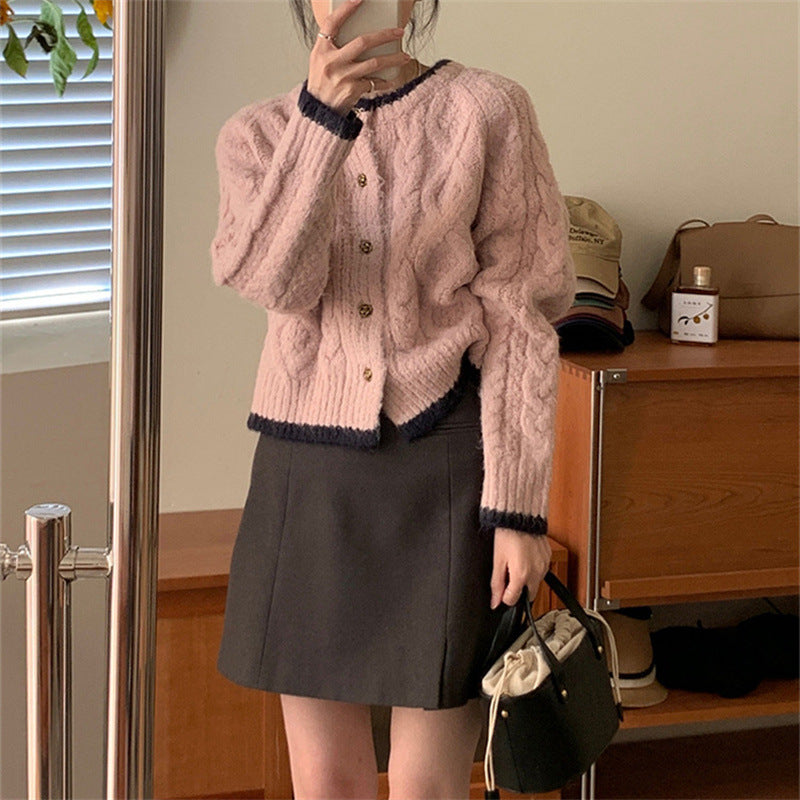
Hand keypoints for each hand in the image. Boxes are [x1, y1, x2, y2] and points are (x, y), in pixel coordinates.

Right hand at [308, 0, 412, 115]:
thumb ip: (334, 46)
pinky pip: (374, 82)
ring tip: (405, 56)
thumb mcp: (320, 60)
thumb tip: (362, 33)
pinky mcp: (352, 91)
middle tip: (399, 31)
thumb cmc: (322, 82)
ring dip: (393, 59)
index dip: (346, 9)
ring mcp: (342, 77)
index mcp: (321, 50)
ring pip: (374, 63)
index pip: (332, 23)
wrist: (319, 111)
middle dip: (384, 35)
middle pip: (362, 42)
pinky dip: (385, 80)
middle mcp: (331, 62)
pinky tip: (394, 77)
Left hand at [490, 528, 551, 608]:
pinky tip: (524, 558)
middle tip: (508, 574)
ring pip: (535, 584)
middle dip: (517, 590)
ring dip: (526, 580)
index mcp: (521, 575)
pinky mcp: (548, 558)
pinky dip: (533, 570)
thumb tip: (495, 601)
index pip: (512, 600)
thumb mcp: (497, 560)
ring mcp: (544, 566)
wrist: (521, 516)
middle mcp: (536, 573)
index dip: (503, 596)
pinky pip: (541, 571)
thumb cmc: (508, 534)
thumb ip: (496, 584)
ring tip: (516, 562)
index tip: (501, 587)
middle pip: (527, 595)